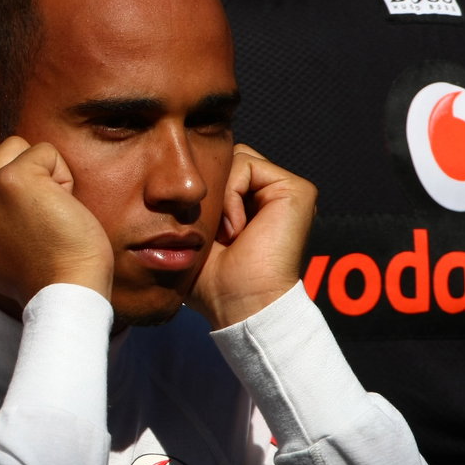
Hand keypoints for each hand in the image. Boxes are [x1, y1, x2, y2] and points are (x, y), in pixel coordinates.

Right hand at [0, 136, 113, 309]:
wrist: (67, 293)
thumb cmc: (40, 269)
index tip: (5, 204)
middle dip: (14, 172)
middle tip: (32, 216)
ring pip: (11, 146)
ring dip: (39, 171)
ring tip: (47, 211)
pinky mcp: (11, 180)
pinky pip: (43, 151)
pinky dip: (61, 174)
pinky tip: (63, 206)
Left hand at [190, 144, 316, 328]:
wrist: (240, 304)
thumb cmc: (213, 281)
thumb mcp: (193, 234)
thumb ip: (190, 202)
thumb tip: (168, 176)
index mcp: (253, 204)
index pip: (220, 171)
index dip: (200, 196)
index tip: (204, 234)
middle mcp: (272, 195)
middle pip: (227, 160)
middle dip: (210, 193)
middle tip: (215, 235)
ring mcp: (286, 191)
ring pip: (234, 159)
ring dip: (220, 200)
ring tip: (227, 235)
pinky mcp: (297, 190)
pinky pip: (245, 166)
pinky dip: (231, 198)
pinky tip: (237, 230)